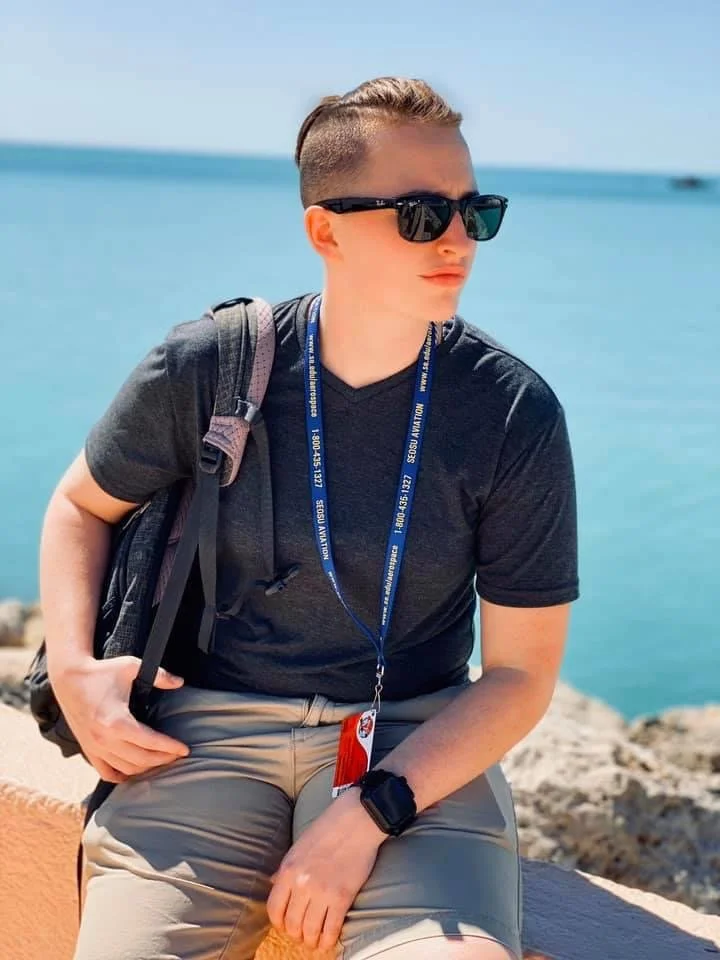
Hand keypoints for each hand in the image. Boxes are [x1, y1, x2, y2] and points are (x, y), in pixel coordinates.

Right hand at [50, 655, 189, 782]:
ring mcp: (95, 748)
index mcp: (117, 721)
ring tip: (161, 759)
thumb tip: (180, 682)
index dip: (170, 747)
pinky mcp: (88, 750)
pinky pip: (106, 772)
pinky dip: (122, 776)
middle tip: (177, 754)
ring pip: (126, 769)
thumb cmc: (102, 672)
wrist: (69, 678)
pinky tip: (135, 770)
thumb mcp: (131, 667)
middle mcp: (105, 739)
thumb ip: (159, 675)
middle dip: (163, 759)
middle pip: (141, 760)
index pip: (151, 742)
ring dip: (146, 768)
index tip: (185, 750)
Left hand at [266, 787, 385, 951]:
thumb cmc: (328, 829)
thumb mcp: (299, 846)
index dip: (278, 923)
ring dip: (311, 940)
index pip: (274, 909)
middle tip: (302, 934)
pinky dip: (328, 940)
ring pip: (310, 930)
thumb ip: (284, 868)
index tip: (285, 925)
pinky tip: (329, 941)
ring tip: (315, 941)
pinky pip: (331, 928)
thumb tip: (272, 883)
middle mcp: (301, 884)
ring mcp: (322, 891)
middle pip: (292, 923)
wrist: (357, 820)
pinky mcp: (342, 897)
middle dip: (296, 934)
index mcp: (288, 869)